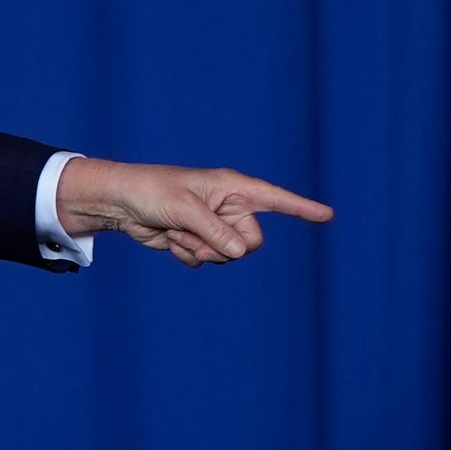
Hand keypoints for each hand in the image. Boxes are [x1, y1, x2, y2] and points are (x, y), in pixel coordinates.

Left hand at [61, 159, 334, 267]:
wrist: (122, 204)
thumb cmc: (152, 192)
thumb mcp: (183, 208)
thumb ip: (214, 230)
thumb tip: (238, 252)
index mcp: (232, 187)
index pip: (275, 199)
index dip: (301, 208)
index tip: (328, 215)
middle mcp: (229, 206)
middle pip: (251, 241)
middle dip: (224, 244)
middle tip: (195, 232)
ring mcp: (215, 226)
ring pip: (229, 255)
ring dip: (201, 250)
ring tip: (177, 231)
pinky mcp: (199, 241)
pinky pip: (207, 261)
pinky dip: (188, 255)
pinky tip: (170, 240)